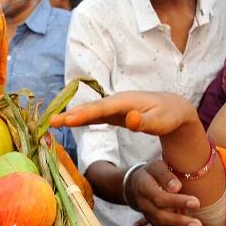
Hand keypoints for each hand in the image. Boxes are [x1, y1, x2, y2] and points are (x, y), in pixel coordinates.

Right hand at [50, 92, 195, 136]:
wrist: (175, 109)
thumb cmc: (169, 116)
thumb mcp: (161, 121)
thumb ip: (145, 122)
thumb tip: (130, 119)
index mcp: (125, 102)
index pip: (101, 109)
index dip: (84, 115)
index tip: (67, 121)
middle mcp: (116, 102)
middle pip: (90, 108)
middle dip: (70, 114)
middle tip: (51, 121)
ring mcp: (114, 107)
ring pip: (89, 111)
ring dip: (72, 116)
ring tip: (53, 122)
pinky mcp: (114, 113)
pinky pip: (94, 115)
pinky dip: (81, 119)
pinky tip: (69, 123)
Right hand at [126, 160, 202, 225]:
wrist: (135, 184)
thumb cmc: (150, 173)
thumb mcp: (156, 166)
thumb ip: (165, 175)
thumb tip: (176, 187)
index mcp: (144, 187)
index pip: (159, 198)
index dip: (177, 202)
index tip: (196, 202)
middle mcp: (144, 204)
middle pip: (160, 216)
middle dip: (179, 222)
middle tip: (198, 225)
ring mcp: (147, 215)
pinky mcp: (153, 221)